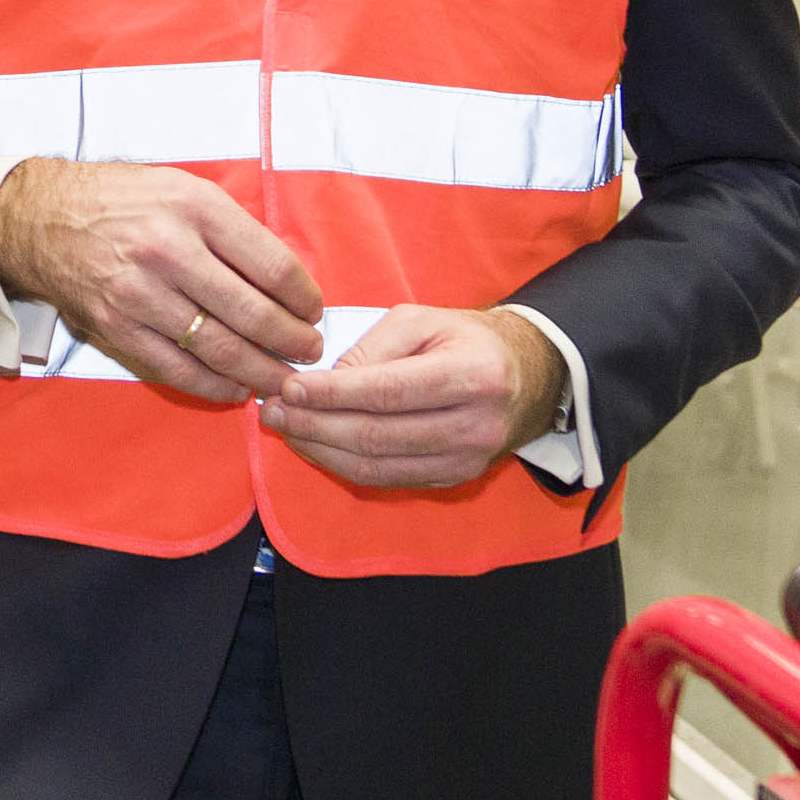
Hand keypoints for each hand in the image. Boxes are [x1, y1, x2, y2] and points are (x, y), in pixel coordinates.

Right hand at [0, 161, 325, 402]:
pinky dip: (214, 386)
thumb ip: (233, 229)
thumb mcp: (184, 188)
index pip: (272, 266)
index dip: (304, 298)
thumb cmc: (124, 201)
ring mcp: (140, 295)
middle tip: (310, 351)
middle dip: (292, 342)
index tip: (314, 312)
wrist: (42, 218)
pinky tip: (236, 388)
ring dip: (261, 371)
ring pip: (220, 349)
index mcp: (196, 209)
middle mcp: (169, 252)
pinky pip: (177, 370)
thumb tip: (286, 280)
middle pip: (253, 314)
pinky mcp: (117, 328)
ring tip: (284, 378)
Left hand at [264, 306, 565, 492]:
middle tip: (272, 409)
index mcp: (472, 376)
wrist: (527, 378)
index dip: (332, 394)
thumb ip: (373, 347)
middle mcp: (474, 426)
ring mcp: (466, 461)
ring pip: (377, 467)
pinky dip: (343, 465)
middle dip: (315, 424)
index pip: (388, 392)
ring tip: (285, 427)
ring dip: (321, 449)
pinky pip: (388, 480)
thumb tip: (324, 380)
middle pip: (377, 436)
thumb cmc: (466, 340)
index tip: (289, 386)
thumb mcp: (423, 319)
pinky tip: (316, 445)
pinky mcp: (454, 480)